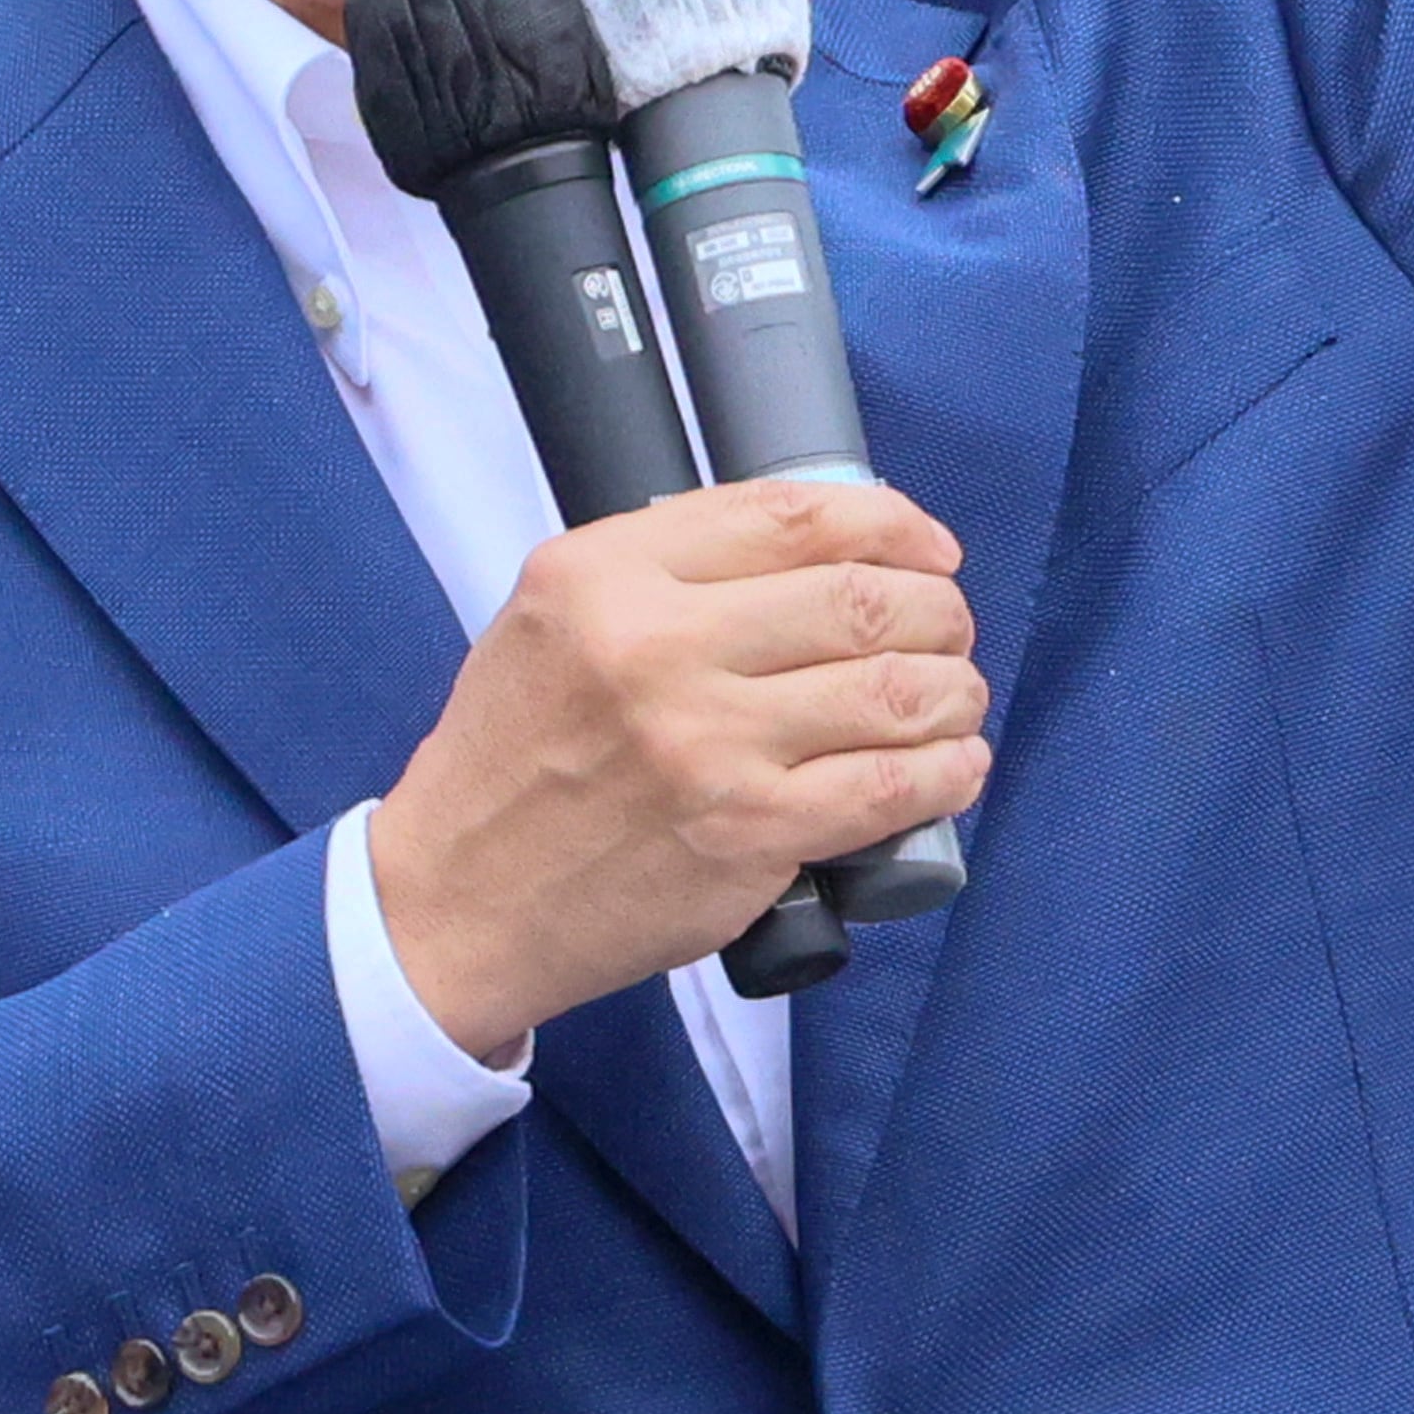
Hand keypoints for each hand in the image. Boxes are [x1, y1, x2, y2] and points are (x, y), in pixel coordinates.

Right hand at [366, 479, 988, 1059]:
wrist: (456, 899)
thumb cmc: (512, 753)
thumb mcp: (554, 614)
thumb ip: (665, 566)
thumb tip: (818, 545)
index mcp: (607, 575)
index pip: (791, 515)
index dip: (890, 522)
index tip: (925, 546)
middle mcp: (658, 648)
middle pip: (859, 597)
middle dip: (936, 608)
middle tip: (947, 627)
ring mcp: (709, 746)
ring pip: (891, 688)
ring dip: (954, 688)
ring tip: (956, 694)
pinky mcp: (748, 836)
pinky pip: (888, 789)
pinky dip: (946, 771)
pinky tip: (955, 763)